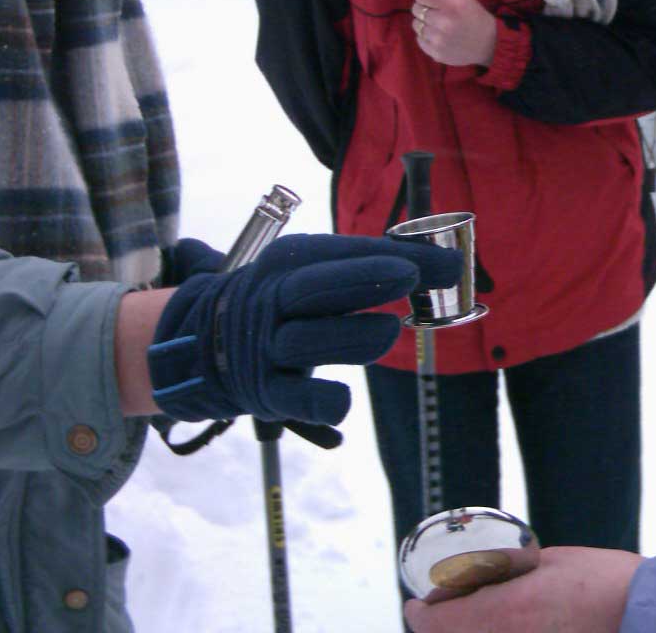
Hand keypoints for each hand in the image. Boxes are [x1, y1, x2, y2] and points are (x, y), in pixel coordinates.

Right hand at [146, 234, 459, 424]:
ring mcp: (266, 348)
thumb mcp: (313, 271)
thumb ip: (373, 267)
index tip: (439, 259)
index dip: (387, 253)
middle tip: (410, 276)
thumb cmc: (285, 301)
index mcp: (287, 261)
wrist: (206, 345)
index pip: (339, 253)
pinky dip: (325, 402)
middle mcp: (272, 301)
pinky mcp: (267, 394)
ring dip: (350, 337)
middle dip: (362, 280)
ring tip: (389, 332)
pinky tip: (345, 400)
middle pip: (312, 289)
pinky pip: (298, 402)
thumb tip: (450, 265)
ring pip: (305, 343)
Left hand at [403, 546, 640, 632]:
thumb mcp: (548, 563)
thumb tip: (483, 573)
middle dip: (440, 629)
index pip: (437, 624)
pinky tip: (502, 628)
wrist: (648, 616)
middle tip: (439, 614)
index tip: (416, 607)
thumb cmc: (605, 583)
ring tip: (471, 618)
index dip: (420, 615)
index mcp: (505, 611)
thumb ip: (510, 571)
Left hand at [411, 0, 496, 66]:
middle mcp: (444, 23)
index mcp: (451, 5)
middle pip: (416, 8)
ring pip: (416, 24)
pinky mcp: (436, 53)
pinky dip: (426, 36)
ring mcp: (439, 40)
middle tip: (437, 11)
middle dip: (424, 7)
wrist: (488, 43)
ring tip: (439, 24)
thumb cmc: (473, 14)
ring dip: (424, 22)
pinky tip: (439, 35)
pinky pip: (419, 39)